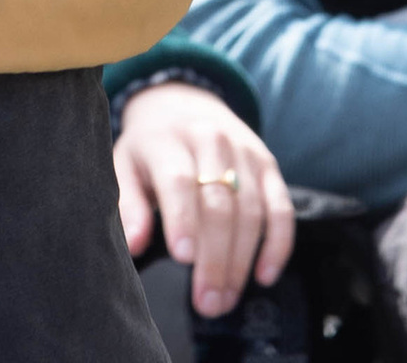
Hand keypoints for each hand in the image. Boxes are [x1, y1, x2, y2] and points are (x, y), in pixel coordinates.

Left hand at [114, 81, 293, 321]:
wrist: (183, 102)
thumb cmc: (150, 149)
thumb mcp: (125, 165)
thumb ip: (128, 203)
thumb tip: (134, 244)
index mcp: (168, 139)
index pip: (178, 180)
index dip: (182, 220)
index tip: (182, 259)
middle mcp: (210, 139)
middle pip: (219, 203)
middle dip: (215, 259)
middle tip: (207, 303)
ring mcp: (244, 151)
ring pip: (251, 210)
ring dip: (241, 261)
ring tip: (226, 300)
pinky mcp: (268, 165)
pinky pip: (281, 207)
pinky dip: (278, 244)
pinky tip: (264, 275)